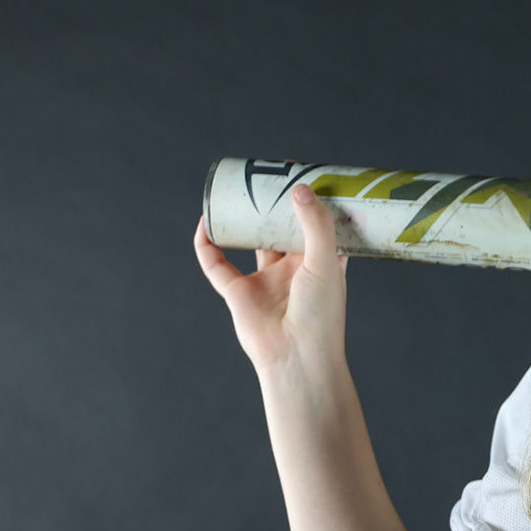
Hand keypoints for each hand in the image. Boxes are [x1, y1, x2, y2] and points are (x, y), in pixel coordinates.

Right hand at [193, 184, 349, 377]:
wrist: (296, 357)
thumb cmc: (321, 315)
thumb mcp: (325, 263)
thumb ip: (315, 226)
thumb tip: (300, 189)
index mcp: (319, 264)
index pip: (316, 225)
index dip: (310, 202)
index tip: (306, 174)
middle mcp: (291, 270)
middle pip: (280, 228)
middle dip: (274, 205)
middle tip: (268, 175)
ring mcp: (263, 280)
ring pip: (248, 241)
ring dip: (242, 219)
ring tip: (237, 191)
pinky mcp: (237, 292)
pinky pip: (215, 264)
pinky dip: (206, 244)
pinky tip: (205, 222)